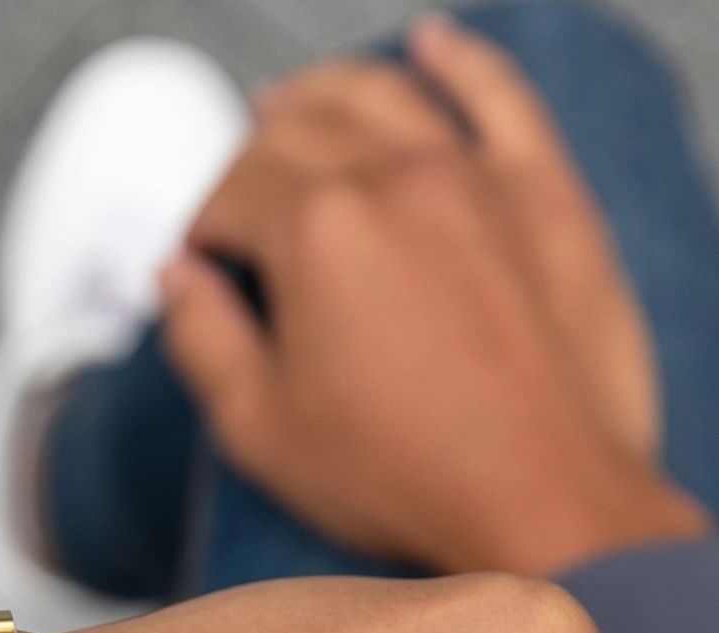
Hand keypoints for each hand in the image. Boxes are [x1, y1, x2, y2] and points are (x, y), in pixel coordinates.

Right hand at [160, 15, 710, 574]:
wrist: (542, 501)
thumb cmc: (404, 478)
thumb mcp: (261, 431)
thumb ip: (201, 341)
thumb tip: (174, 279)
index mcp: (314, 231)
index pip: (230, 191)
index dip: (202, 228)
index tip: (202, 264)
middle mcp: (394, 180)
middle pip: (300, 129)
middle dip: (251, 160)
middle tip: (238, 203)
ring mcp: (476, 176)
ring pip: (384, 95)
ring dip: (326, 93)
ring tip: (294, 105)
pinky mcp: (544, 193)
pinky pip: (500, 95)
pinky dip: (462, 60)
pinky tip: (433, 44)